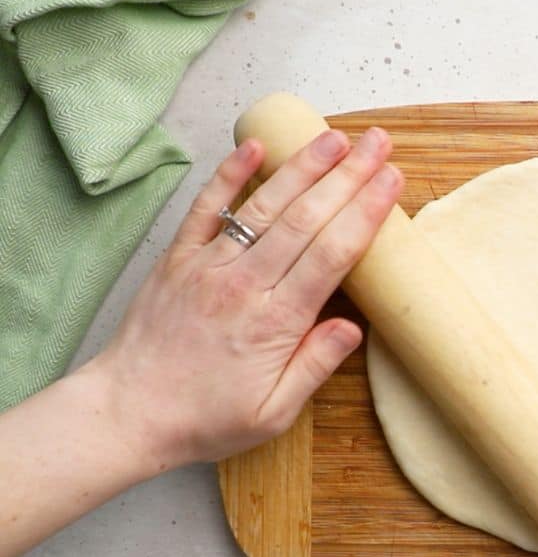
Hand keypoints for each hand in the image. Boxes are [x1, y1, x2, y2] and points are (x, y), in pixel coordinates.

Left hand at [88, 126, 403, 467]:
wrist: (126, 414)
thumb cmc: (205, 419)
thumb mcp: (274, 413)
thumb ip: (315, 366)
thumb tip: (354, 328)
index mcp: (276, 322)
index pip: (333, 253)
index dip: (366, 211)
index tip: (392, 181)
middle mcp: (244, 284)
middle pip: (307, 217)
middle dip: (347, 176)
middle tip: (378, 144)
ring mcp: (209, 266)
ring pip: (264, 205)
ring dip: (303, 167)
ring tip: (336, 137)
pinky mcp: (179, 259)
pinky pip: (206, 208)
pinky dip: (229, 174)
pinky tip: (255, 146)